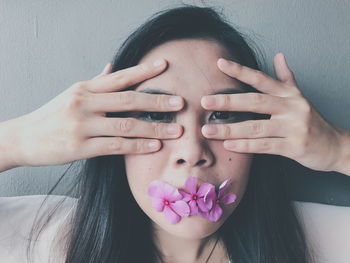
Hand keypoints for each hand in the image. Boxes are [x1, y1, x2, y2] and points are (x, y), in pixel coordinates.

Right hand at [10, 59, 183, 166]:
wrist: (23, 138)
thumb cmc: (52, 115)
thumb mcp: (72, 94)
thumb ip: (96, 83)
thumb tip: (112, 66)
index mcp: (85, 88)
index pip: (120, 77)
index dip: (144, 71)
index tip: (165, 65)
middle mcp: (84, 103)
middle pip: (128, 100)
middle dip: (157, 101)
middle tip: (180, 103)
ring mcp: (82, 125)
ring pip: (125, 125)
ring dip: (154, 128)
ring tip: (175, 130)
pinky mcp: (80, 147)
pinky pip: (115, 146)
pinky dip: (137, 146)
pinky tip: (154, 146)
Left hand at [200, 53, 346, 171]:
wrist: (336, 146)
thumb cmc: (311, 121)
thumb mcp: (300, 97)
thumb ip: (286, 78)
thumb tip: (279, 56)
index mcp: (289, 94)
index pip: (261, 79)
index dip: (241, 71)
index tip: (220, 64)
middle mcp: (292, 107)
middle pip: (255, 102)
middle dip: (228, 101)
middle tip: (204, 102)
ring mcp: (294, 127)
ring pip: (257, 127)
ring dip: (230, 129)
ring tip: (208, 130)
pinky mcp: (295, 147)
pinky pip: (265, 146)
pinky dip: (246, 146)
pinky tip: (229, 145)